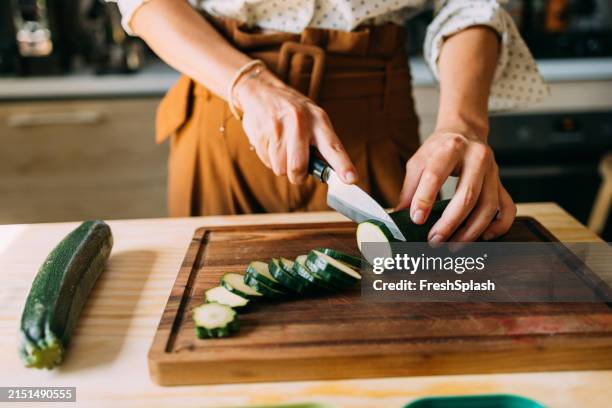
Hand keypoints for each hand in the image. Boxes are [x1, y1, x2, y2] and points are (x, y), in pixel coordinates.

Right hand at [233, 67, 357, 184]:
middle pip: (298, 167)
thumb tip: (329, 173)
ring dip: (282, 165)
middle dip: (298, 176)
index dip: (343, 165)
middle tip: (298, 171)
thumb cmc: (294, 111)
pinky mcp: (260, 134)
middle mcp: (299, 122)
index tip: (351, 179)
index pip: (333, 147)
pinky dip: (270, 158)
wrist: (262, 91)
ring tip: (282, 147)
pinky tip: (271, 142)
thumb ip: (323, 144)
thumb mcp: (314, 118)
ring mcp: (278, 128)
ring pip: (281, 169)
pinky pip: (267, 162)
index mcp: (318, 120)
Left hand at [396, 128, 515, 243]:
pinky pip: (507, 209)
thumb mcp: (419, 161)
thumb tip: (399, 217)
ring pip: (488, 207)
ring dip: (470, 231)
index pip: (436, 175)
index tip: (416, 219)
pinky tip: (483, 237)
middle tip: (434, 240)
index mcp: (451, 148)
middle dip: (449, 223)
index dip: (424, 199)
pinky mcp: (501, 183)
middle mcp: (477, 158)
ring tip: (452, 245)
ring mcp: (493, 172)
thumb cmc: (439, 149)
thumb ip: (409, 189)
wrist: (465, 132)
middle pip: (467, 195)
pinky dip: (498, 227)